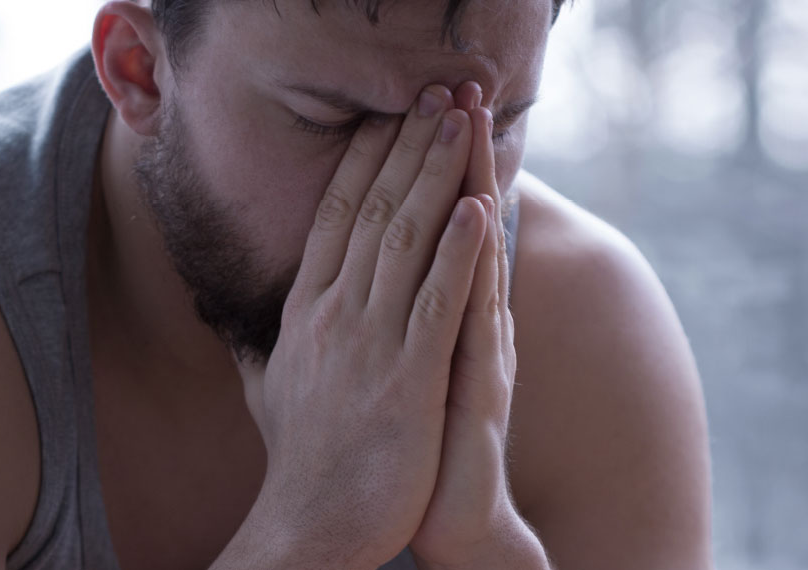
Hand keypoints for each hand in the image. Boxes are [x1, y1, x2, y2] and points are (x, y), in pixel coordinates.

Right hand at [222, 85, 487, 568]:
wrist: (311, 527)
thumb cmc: (301, 460)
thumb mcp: (266, 389)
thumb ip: (257, 345)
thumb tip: (232, 320)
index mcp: (305, 311)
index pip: (334, 217)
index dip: (364, 161)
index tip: (386, 116)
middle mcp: (333, 315)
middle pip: (373, 211)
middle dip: (406, 148)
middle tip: (432, 96)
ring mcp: (369, 344)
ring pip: (407, 241)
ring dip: (436, 177)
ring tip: (461, 125)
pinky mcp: (407, 379)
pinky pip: (436, 302)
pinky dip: (459, 252)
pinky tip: (479, 209)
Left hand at [409, 82, 536, 566]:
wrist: (452, 524)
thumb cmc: (410, 458)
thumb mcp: (381, 383)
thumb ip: (369, 336)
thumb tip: (327, 302)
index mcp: (430, 318)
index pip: (422, 229)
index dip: (414, 169)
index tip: (404, 112)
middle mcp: (461, 323)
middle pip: (453, 223)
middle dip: (447, 153)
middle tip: (451, 87)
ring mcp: (475, 349)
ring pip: (470, 249)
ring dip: (469, 181)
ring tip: (468, 121)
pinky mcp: (480, 383)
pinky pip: (474, 312)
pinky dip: (473, 260)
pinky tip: (476, 215)